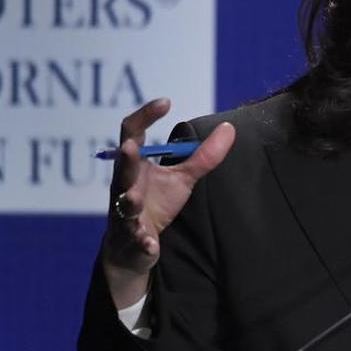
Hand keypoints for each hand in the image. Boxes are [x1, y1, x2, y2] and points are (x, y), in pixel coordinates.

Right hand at [100, 98, 234, 308]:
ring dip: (129, 201)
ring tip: (134, 199)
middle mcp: (124, 185)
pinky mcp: (131, 238)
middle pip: (122, 168)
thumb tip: (229, 127)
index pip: (131, 133)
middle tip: (131, 147)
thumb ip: (203, 156)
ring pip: (123, 205)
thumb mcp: (182, 179)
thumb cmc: (156, 204)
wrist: (134, 248)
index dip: (145, 116)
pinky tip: (150, 245)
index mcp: (134, 166)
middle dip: (126, 158)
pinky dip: (143, 241)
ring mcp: (124, 213)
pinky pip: (135, 238)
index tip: (166, 102)